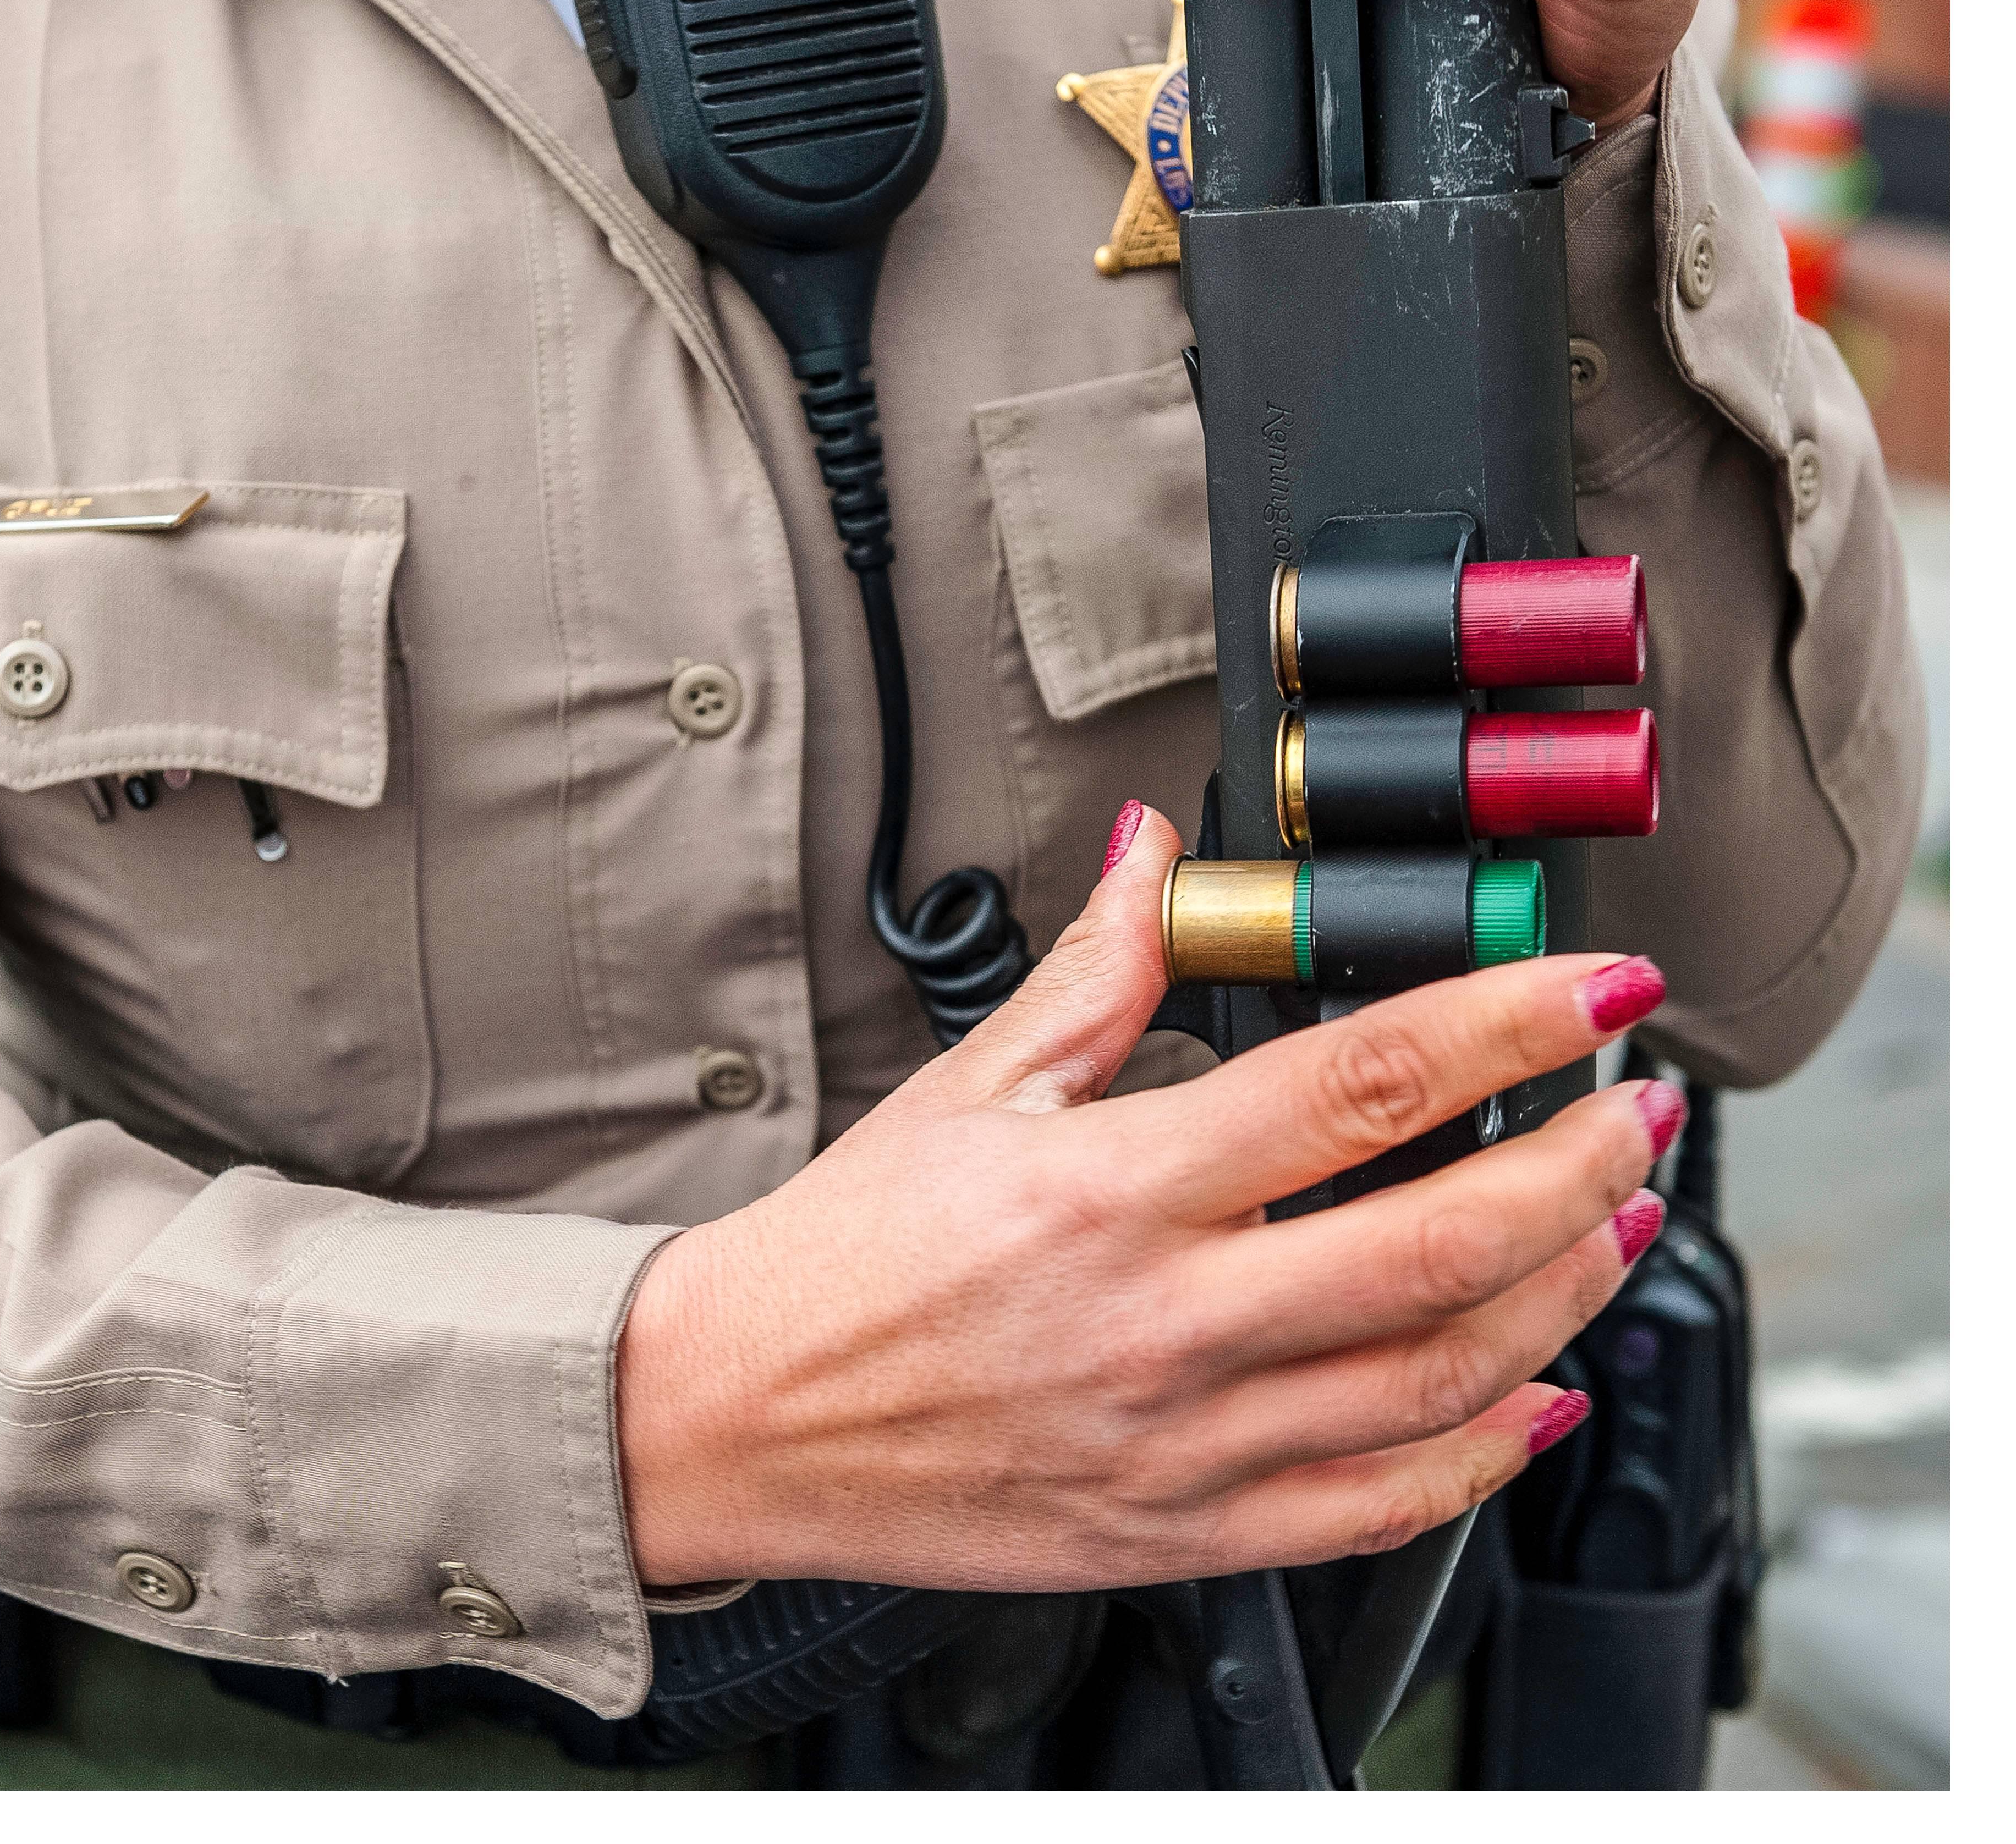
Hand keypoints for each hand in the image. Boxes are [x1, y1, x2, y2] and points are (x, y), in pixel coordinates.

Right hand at [616, 803, 1678, 1590]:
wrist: (741, 1416)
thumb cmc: (847, 1257)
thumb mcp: (968, 1089)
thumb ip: (1094, 967)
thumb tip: (1158, 848)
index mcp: (1114, 1187)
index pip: (1363, 1083)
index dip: (1510, 1023)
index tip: (1595, 990)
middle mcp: (1164, 1316)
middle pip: (1445, 1237)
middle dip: (1583, 1165)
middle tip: (1637, 1110)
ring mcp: (1186, 1438)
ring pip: (1442, 1374)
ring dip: (1564, 1292)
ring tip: (1611, 1225)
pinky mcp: (1186, 1530)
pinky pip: (1380, 1506)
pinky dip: (1486, 1451)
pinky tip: (1535, 1389)